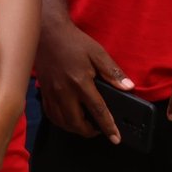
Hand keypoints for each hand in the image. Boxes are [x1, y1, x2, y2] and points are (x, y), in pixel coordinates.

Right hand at [34, 17, 131, 141]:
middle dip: (89, 132)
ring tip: (85, 125)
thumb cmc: (73, 42)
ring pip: (62, 122)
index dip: (108, 127)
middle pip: (76, 123)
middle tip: (99, 130)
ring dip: (75, 129)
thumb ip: (113, 72)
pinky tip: (69, 118)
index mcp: (80, 82)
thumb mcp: (97, 53)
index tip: (116, 139)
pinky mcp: (44, 92)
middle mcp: (64, 91)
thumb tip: (128, 87)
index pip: (98, 111)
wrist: (48, 33)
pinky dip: (61, 121)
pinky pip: (51, 115)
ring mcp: (52, 93)